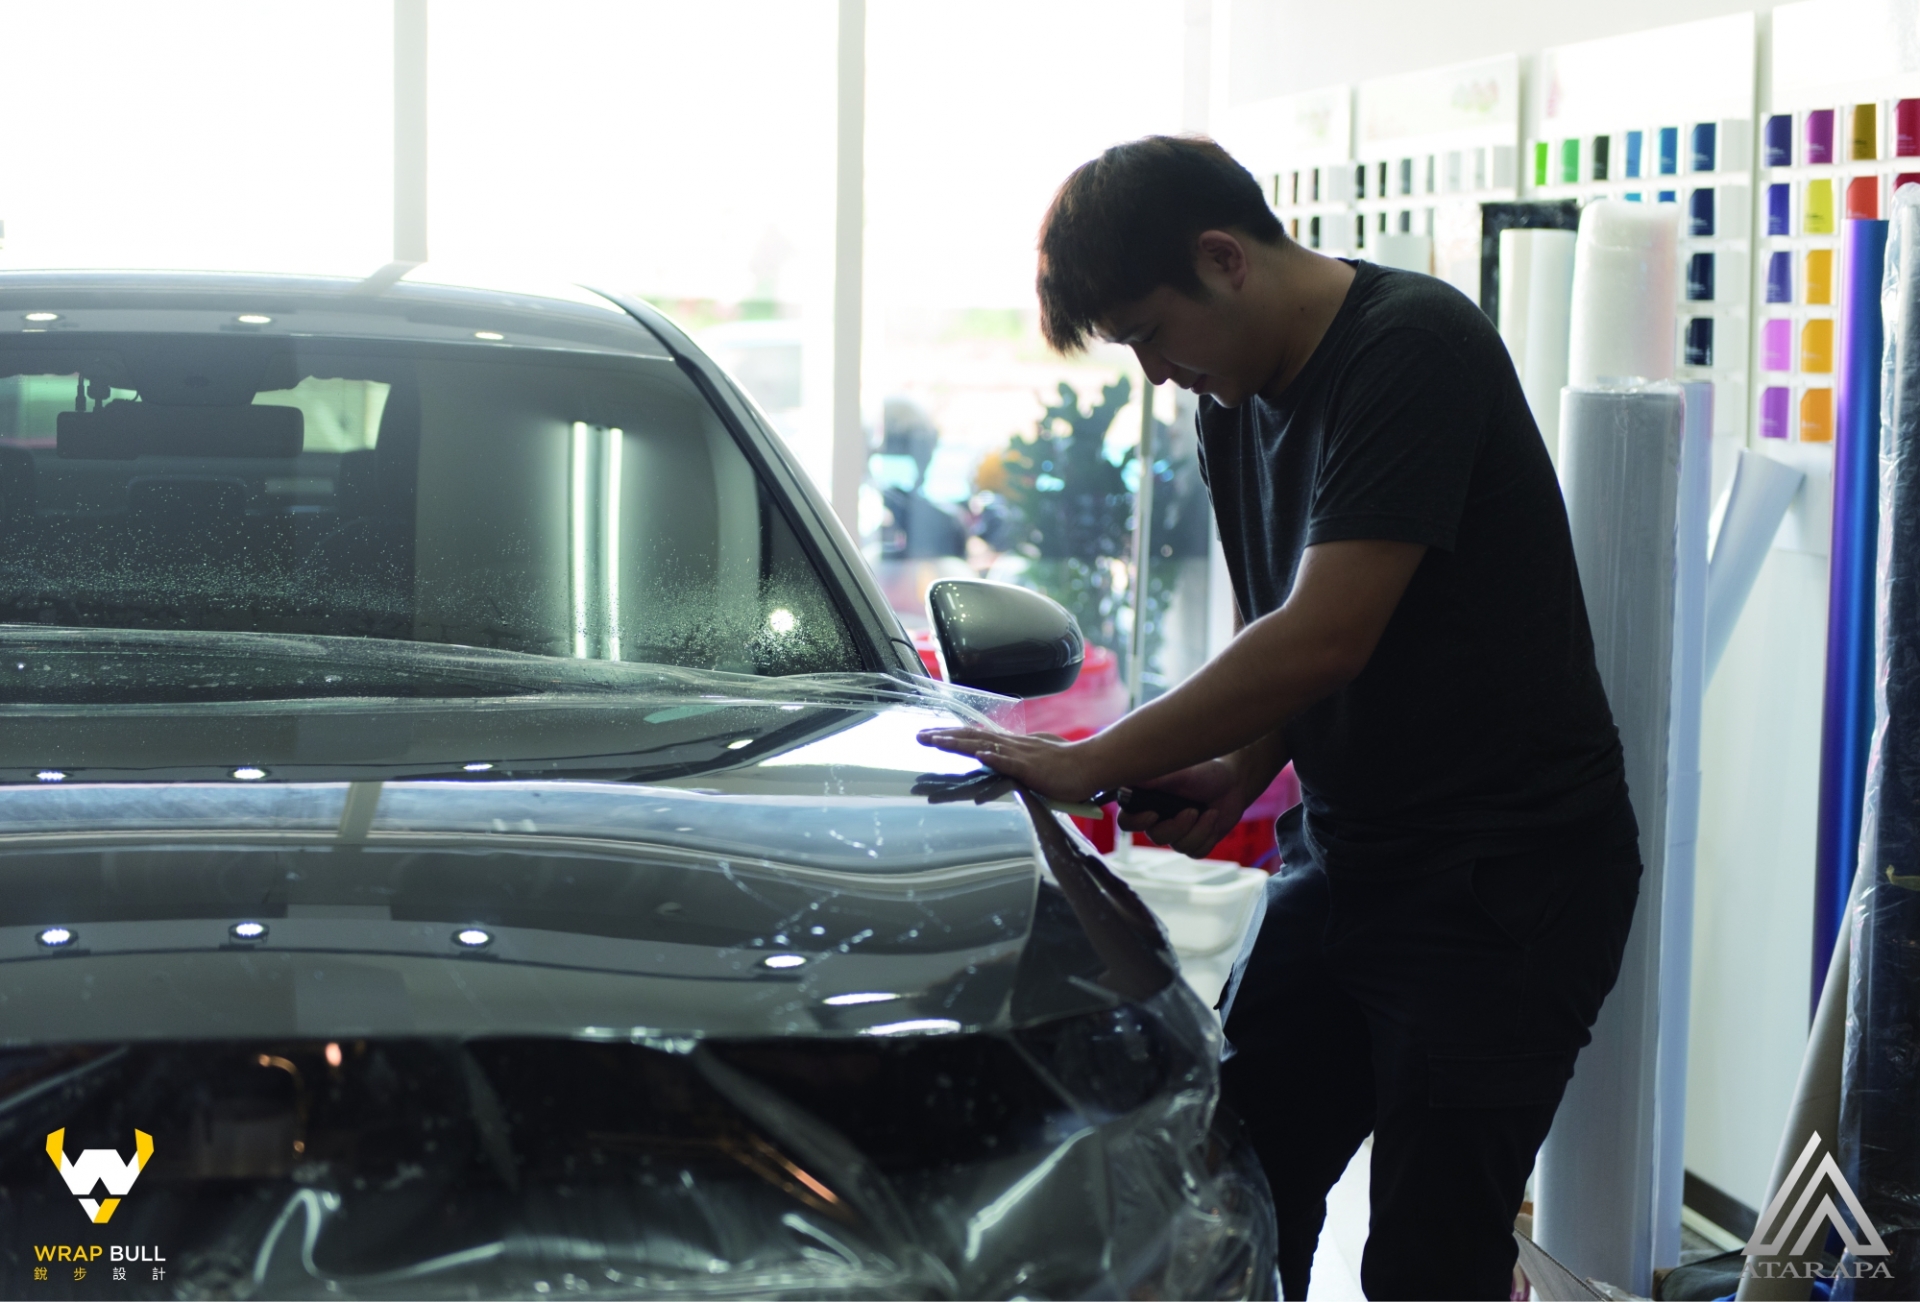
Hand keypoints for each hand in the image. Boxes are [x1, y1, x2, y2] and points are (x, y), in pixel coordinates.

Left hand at [916, 728, 1100, 802]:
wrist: (1091, 765)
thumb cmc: (1067, 768)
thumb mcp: (1035, 762)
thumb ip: (1016, 762)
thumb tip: (998, 761)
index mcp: (1012, 745)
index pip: (976, 737)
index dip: (953, 735)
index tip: (932, 735)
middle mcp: (1012, 745)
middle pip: (972, 737)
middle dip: (944, 736)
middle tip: (920, 736)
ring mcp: (1021, 755)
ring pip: (985, 746)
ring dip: (959, 743)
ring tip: (936, 741)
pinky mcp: (1032, 769)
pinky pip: (1011, 762)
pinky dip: (994, 757)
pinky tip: (980, 755)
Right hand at [1116, 759, 1249, 858]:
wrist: (1232, 782)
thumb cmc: (1203, 772)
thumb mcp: (1181, 772)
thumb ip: (1157, 778)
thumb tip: (1132, 781)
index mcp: (1147, 801)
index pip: (1127, 821)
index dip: (1136, 822)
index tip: (1154, 814)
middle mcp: (1158, 819)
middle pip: (1156, 837)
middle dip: (1178, 827)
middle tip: (1193, 811)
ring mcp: (1176, 833)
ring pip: (1179, 846)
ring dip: (1199, 829)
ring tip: (1211, 811)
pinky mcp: (1193, 843)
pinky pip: (1195, 852)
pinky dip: (1208, 836)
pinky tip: (1213, 819)